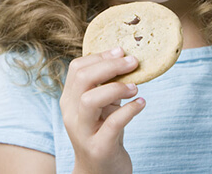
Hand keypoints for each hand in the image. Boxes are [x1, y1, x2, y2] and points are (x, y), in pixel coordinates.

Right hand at [60, 47, 145, 173]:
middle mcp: (71, 114)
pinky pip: (113, 124)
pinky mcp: (99, 148)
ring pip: (90, 100)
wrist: (100, 172)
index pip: (76, 68)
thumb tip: (125, 57)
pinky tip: (141, 104)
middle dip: (110, 65)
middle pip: (82, 78)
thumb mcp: (103, 106)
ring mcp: (83, 132)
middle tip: (133, 62)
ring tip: (136, 88)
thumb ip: (107, 85)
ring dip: (116, 88)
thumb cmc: (104, 133)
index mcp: (70, 100)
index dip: (100, 56)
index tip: (121, 51)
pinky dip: (129, 110)